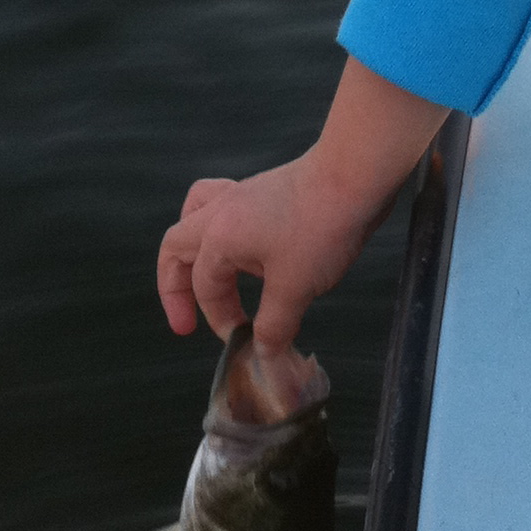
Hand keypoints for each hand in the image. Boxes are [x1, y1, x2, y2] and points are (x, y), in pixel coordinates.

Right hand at [157, 59, 446, 350]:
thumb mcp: (295, 287)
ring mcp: (241, 194)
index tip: (243, 342)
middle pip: (178, 246)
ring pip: (196, 215)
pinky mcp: (264, 190)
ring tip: (203, 273)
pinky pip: (223, 206)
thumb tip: (263, 355)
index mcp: (219, 236)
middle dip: (176, 286)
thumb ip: (274, 325)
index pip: (206, 288)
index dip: (221, 320)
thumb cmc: (321, 229)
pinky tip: (245, 249)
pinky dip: (222, 229)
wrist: (355, 176)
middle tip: (186, 319)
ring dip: (193, 247)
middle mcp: (221, 211)